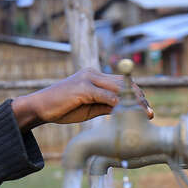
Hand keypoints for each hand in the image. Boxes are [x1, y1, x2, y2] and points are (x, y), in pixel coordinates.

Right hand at [11, 67, 152, 130]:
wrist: (39, 107)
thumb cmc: (62, 109)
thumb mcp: (88, 108)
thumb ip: (106, 106)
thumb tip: (125, 110)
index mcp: (94, 77)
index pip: (122, 83)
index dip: (136, 95)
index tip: (146, 109)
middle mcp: (92, 73)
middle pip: (124, 83)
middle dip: (139, 98)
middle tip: (149, 112)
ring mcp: (87, 79)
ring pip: (118, 87)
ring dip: (133, 101)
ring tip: (143, 113)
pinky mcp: (82, 87)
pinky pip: (106, 95)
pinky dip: (118, 104)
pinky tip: (126, 113)